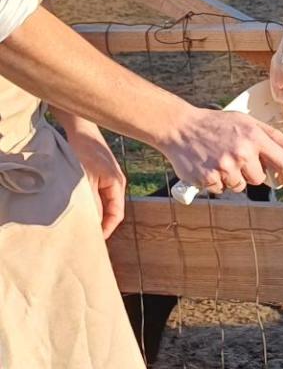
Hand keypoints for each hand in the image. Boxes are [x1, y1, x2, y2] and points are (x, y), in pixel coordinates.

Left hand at [61, 117, 126, 237]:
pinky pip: (98, 194)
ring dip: (93, 212)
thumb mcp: (85, 180)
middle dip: (99, 223)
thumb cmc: (83, 150)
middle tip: (84, 235)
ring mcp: (109, 177)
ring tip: (79, 222)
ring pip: (103, 202)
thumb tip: (92, 225)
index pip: (116, 214)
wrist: (80, 127)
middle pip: (111, 210)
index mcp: (117, 183)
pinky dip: (90, 202)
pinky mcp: (100, 174)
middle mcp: (117, 182)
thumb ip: (91, 203)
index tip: (93, 240)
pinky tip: (78, 206)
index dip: (106, 229)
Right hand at [161, 107, 282, 193]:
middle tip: (237, 159)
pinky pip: (221, 190)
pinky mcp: (208, 179)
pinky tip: (209, 165)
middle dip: (251, 172)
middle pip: (259, 179)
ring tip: (220, 160)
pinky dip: (216, 181)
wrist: (181, 128)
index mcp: (253, 136)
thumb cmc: (215, 124)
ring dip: (232, 178)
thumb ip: (272, 135)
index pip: (282, 161)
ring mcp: (224, 168)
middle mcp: (241, 153)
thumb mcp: (246, 121)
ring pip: (239, 186)